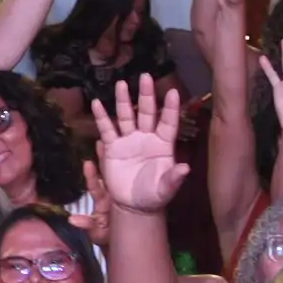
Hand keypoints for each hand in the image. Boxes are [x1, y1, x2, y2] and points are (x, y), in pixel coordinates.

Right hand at [91, 76, 188, 214]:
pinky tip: (97, 103)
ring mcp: (129, 140)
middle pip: (147, 112)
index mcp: (163, 145)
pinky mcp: (113, 147)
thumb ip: (174, 179)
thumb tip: (185, 168)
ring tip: (121, 84)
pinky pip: (107, 129)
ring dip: (124, 100)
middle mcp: (146, 137)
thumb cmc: (153, 196)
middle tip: (145, 76)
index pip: (168, 122)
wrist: (133, 206)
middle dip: (146, 95)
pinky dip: (102, 117)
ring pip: (126, 116)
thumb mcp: (166, 189)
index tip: (173, 92)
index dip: (170, 108)